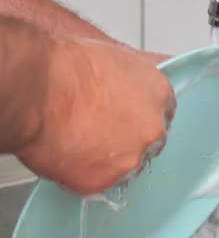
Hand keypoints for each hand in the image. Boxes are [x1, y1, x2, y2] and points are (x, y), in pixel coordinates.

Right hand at [16, 36, 174, 194]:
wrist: (35, 88)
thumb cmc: (64, 65)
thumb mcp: (116, 54)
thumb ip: (135, 75)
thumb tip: (134, 82)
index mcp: (159, 94)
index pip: (162, 114)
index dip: (140, 117)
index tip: (125, 118)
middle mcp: (153, 129)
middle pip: (148, 142)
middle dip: (127, 139)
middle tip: (97, 129)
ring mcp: (131, 158)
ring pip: (125, 166)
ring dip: (107, 159)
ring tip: (77, 140)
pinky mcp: (104, 180)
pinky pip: (97, 183)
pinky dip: (82, 173)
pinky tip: (66, 154)